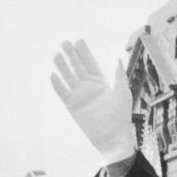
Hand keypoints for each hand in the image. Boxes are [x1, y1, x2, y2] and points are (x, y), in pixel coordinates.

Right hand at [50, 39, 135, 164]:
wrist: (113, 136)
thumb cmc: (121, 116)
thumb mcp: (123, 93)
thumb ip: (119, 76)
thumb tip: (117, 58)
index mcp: (101, 83)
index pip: (90, 64)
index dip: (84, 52)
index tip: (79, 40)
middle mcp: (88, 87)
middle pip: (77, 67)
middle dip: (71, 55)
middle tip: (64, 42)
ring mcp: (79, 96)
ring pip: (68, 77)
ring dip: (62, 66)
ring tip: (56, 55)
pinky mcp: (72, 106)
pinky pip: (62, 93)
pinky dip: (57, 85)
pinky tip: (53, 75)